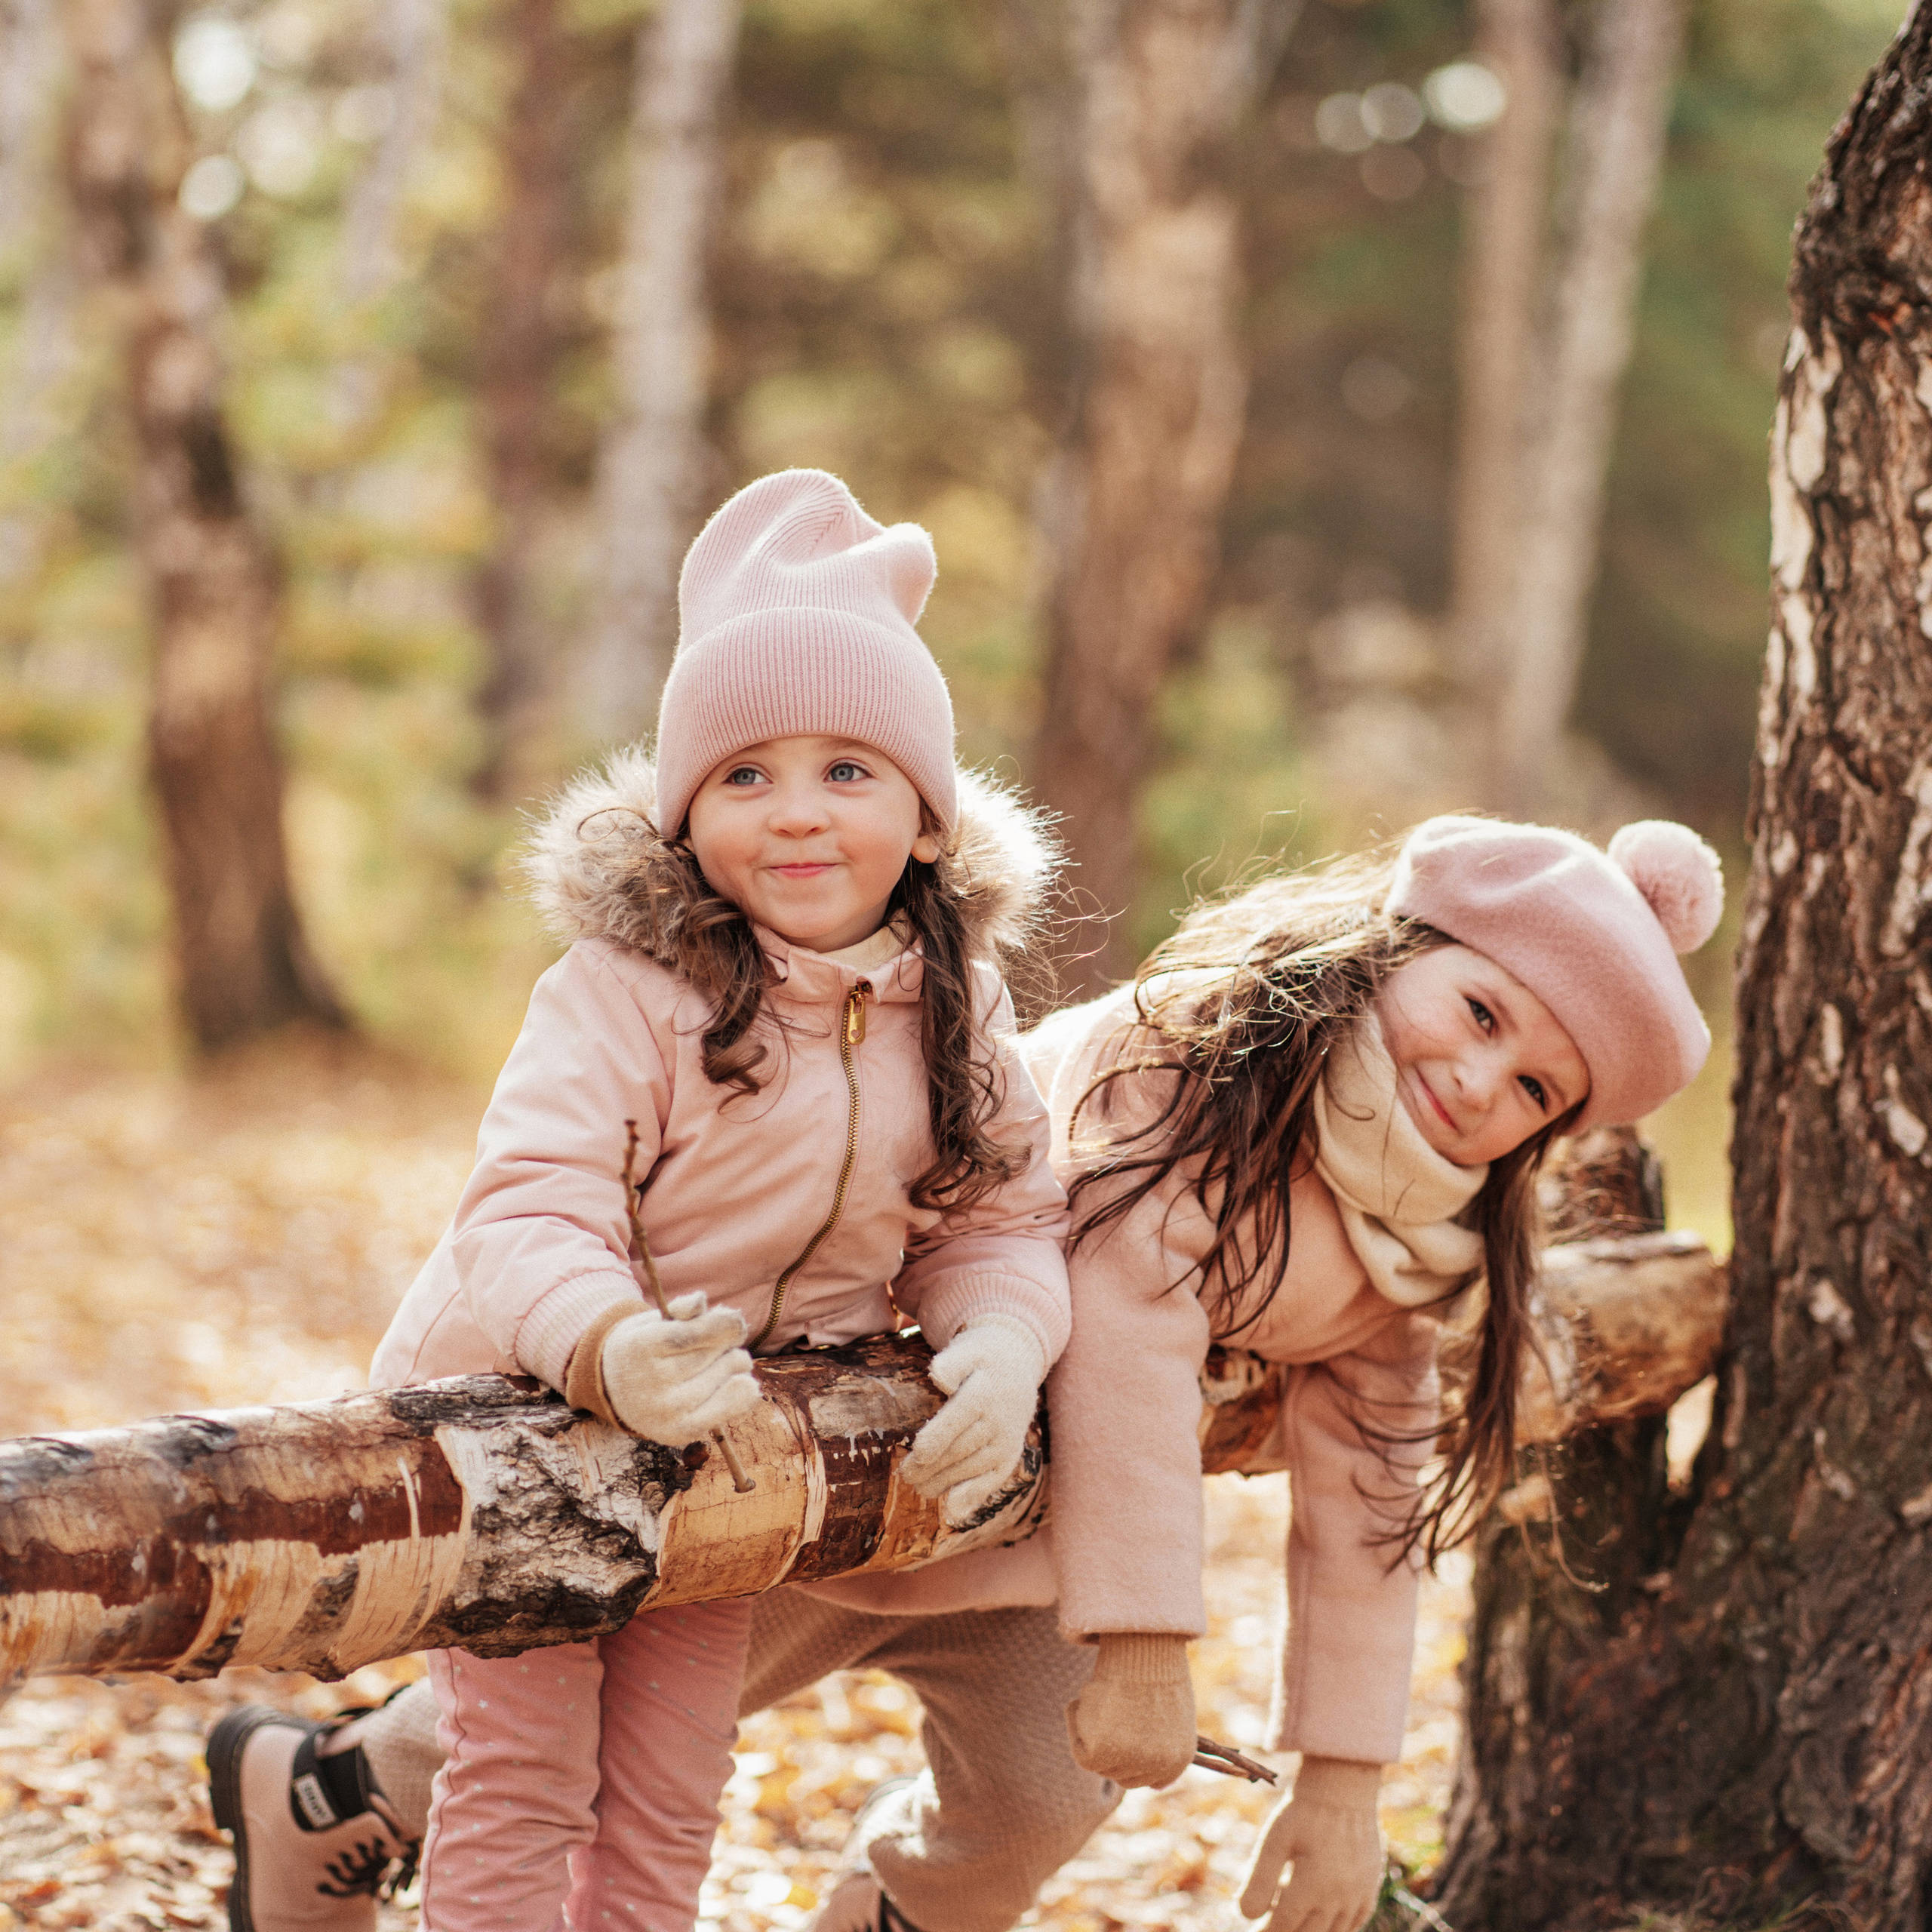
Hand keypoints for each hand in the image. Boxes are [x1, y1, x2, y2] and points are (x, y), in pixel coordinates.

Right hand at [597, 1293, 759, 1444]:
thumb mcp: (653, 1321)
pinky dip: (745, 1388)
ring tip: (713, 1364)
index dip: (726, 1323)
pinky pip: (736, 1404)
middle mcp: (653, 1382)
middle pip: (719, 1351)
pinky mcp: (683, 1431)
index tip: (734, 1321)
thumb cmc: (645, 1348)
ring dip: (734, 1362)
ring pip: (733, 1372)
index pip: (696, 1332)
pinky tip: (735, 1382)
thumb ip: (681, 1308)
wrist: (614, 1392)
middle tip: (711, 1345)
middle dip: (725, 1342)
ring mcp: (668, 1411)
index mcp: (642, 1346)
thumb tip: (701, 1302)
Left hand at [901, 1314, 1045, 1522]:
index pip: (959, 1420)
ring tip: (920, 1488)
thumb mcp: (967, 1348)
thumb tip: (938, 1375)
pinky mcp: (1010, 1455)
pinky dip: (973, 1498)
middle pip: (961, 1449)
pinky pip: (993, 1480)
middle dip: (932, 1467)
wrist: (1017, 1363)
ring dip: (945, 1482)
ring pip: (973, 1469)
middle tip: (906, 1476)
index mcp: (985, 1393)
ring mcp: (1007, 1441)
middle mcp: (1000, 1420)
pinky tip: (953, 1512)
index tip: (916, 1454)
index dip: (937, 1440)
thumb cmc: (981, 1356)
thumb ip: (952, 1362)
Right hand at [1064, 1633, 1195, 1787]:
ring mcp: (1129, 1763)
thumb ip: (1163, 1749)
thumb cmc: (1155, 1668)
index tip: (1123, 1729)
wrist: (1143, 1648)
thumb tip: (1158, 1787)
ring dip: (1093, 1732)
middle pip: (1122, 1775)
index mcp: (1178, 1759)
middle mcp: (1156, 1767)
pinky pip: (1079, 1751)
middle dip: (1112, 1746)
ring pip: (1099, 1763)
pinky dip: (1076, 1724)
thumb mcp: (1170, 1714)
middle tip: (1110, 1709)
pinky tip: (1085, 1700)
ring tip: (1102, 1698)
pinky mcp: (1101, 1754)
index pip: (1149, 1780)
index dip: (1132, 1753)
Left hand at [1239, 1757, 1384, 1931]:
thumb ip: (1259, 1880)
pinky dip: (1334, 1928)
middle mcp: (1338, 1898)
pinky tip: (1318, 1917)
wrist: (1343, 1790)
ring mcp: (1358, 1897)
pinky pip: (1353, 1925)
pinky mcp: (1369, 1892)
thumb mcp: (1274, 1841)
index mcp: (1312, 1886)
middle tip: (1268, 1924)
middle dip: (1285, 1931)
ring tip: (1289, 1914)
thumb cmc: (1303, 1813)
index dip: (1265, 1931)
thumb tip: (1245, 1915)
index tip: (1254, 1931)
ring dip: (1309, 1930)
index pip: (1283, 1926)